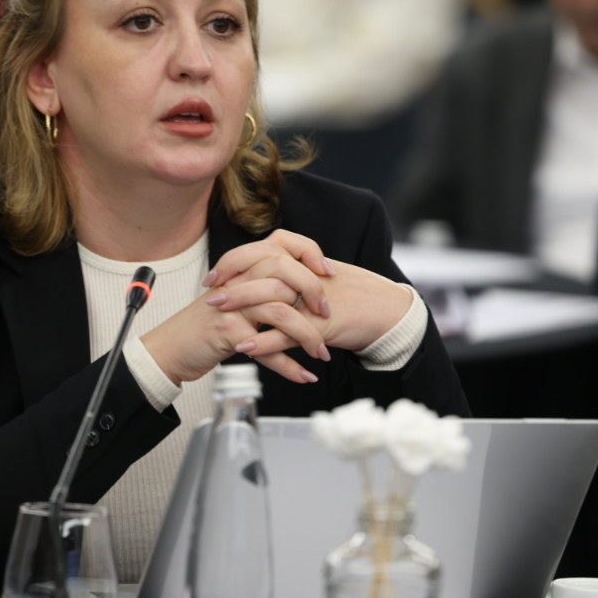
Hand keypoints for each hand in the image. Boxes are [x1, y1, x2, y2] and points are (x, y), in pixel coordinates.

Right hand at [142, 230, 335, 387]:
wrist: (171, 348)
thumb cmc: (205, 326)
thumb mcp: (235, 298)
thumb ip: (263, 287)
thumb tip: (303, 289)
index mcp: (243, 269)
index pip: (281, 244)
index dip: (308, 253)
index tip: (328, 272)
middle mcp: (237, 282)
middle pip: (284, 272)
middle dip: (313, 293)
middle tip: (327, 314)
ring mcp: (232, 308)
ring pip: (279, 311)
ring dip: (307, 335)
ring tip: (321, 353)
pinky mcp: (227, 334)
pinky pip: (266, 349)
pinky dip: (288, 366)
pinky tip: (303, 375)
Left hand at [206, 230, 411, 351]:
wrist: (386, 312)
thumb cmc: (355, 297)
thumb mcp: (319, 280)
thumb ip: (293, 275)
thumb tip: (261, 279)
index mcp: (303, 262)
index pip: (261, 251)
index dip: (234, 262)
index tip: (214, 276)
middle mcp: (306, 275)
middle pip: (261, 269)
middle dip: (231, 282)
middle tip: (210, 294)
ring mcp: (312, 299)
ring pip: (271, 298)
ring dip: (241, 306)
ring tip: (218, 316)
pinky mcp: (320, 324)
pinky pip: (287, 332)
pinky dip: (264, 340)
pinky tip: (245, 346)